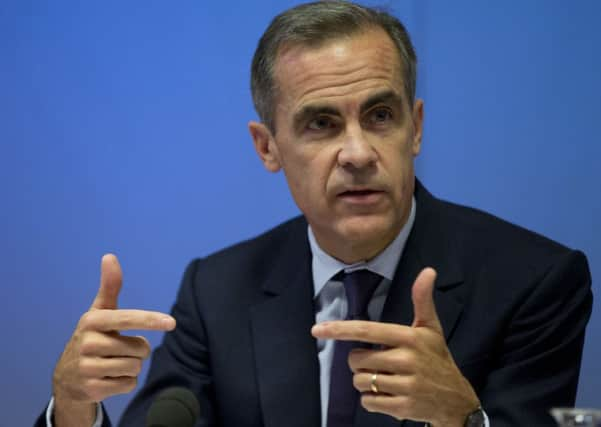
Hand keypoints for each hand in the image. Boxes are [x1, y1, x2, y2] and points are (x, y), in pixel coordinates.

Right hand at [52, 254, 175, 426]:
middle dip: (138, 350)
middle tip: (120, 349)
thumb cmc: (92, 337)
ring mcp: (88, 368)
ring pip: (135, 367)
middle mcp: (88, 343)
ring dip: (132, 367)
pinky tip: (108, 378)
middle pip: (140, 348)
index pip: (128, 318)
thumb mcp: (100, 312)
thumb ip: (109, 286)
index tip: (172, 323)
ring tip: (112, 363)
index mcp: (92, 321)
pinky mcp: (92, 390)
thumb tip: (109, 256)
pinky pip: (129, 384)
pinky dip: (125, 382)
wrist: (67, 377)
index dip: (151, 320)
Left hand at [311, 268, 479, 426]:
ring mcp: (405, 385)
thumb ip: (422, 299)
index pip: (367, 331)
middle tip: (378, 362)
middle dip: (359, 362)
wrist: (456, 400)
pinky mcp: (402, 408)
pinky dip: (371, 400)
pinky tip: (388, 395)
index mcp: (410, 338)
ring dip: (366, 382)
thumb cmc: (437, 358)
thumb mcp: (431, 328)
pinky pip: (368, 402)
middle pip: (357, 359)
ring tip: (385, 379)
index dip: (340, 329)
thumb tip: (428, 270)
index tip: (317, 329)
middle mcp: (407, 360)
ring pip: (360, 382)